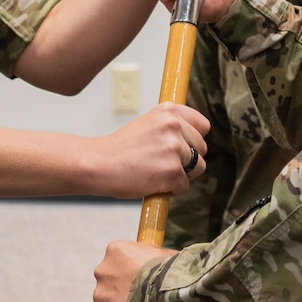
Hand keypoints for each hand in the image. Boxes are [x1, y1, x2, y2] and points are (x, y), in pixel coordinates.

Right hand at [87, 103, 208, 198]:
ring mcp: (175, 148)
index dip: (194, 140)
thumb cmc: (120, 149)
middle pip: (202, 148)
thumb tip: (192, 140)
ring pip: (198, 168)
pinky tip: (154, 183)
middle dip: (187, 160)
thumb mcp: (148, 124)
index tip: (184, 147)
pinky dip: (172, 190)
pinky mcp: (172, 170)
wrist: (99, 164)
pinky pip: (184, 186)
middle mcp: (175, 125)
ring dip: (181, 175)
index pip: (203, 125)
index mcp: (170, 111)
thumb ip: (171, 128)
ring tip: (158, 172)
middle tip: (163, 163)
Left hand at [93, 240, 165, 301]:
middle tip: (142, 301)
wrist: (168, 295)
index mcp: (116, 250)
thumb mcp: (165, 256)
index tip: (142, 280)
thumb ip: (153, 259)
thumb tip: (160, 263)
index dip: (132, 272)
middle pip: (110, 283)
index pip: (119, 260)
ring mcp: (100, 296)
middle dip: (123, 292)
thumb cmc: (171, 273)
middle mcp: (102, 271)